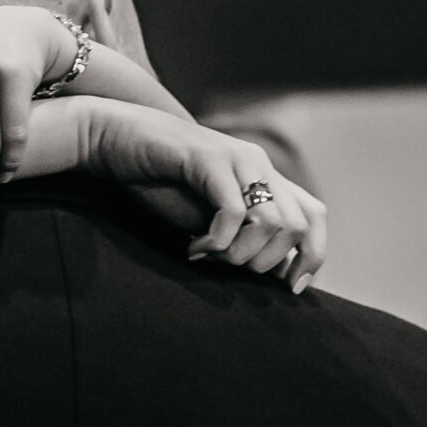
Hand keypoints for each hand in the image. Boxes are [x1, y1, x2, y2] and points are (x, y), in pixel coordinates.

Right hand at [85, 99, 326, 291]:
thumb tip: (265, 273)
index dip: (312, 255)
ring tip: (209, 256)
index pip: (313, 216)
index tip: (291, 287)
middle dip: (266, 262)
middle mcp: (257, 164)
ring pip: (271, 222)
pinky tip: (193, 248)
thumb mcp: (204, 216)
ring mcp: (236, 158)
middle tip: (229, 268)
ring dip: (240, 254)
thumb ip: (235, 235)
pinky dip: (217, 241)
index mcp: (262, 176)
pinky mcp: (209, 158)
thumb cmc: (155, 181)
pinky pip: (234, 212)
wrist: (113, 139)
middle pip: (297, 226)